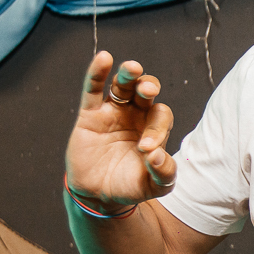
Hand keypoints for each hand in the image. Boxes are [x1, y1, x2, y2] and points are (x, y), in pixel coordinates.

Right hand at [65, 51, 175, 213]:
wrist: (98, 195)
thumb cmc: (129, 186)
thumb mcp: (153, 186)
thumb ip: (164, 173)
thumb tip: (158, 155)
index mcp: (154, 127)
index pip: (160, 116)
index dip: (157, 128)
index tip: (146, 150)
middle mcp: (135, 115)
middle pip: (145, 90)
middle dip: (148, 85)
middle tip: (148, 89)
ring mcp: (112, 112)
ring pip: (121, 86)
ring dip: (128, 74)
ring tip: (132, 68)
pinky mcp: (90, 115)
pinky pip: (93, 89)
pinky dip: (97, 73)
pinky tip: (104, 58)